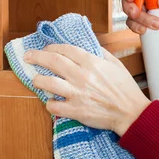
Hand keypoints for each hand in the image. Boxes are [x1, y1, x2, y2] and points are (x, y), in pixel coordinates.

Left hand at [24, 44, 150, 136]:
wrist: (130, 112)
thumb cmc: (126, 89)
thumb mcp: (116, 65)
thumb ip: (101, 54)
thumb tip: (89, 48)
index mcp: (92, 63)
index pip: (66, 49)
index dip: (53, 46)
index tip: (47, 48)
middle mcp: (82, 76)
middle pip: (52, 61)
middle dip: (36, 56)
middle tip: (28, 56)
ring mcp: (77, 93)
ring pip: (48, 83)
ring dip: (38, 79)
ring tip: (35, 79)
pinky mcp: (75, 110)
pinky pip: (53, 106)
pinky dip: (49, 103)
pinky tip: (50, 101)